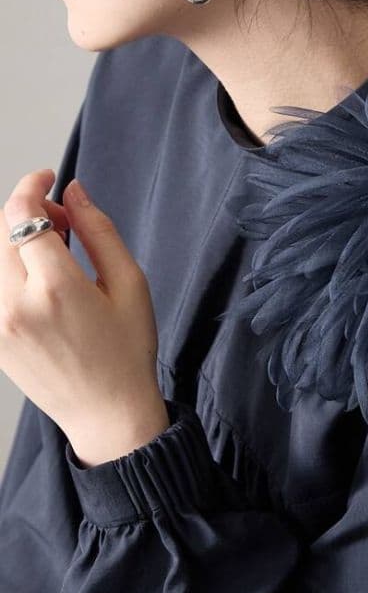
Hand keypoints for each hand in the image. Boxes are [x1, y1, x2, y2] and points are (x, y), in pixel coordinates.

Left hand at [0, 169, 168, 466]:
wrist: (108, 413)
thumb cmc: (128, 350)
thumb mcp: (130, 285)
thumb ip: (100, 232)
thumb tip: (76, 192)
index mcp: (57, 288)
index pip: (23, 217)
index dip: (32, 187)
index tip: (48, 178)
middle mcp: (15, 304)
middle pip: (1, 233)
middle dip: (27, 211)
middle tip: (64, 219)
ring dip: (17, 240)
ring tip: (55, 252)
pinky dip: (11, 269)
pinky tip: (41, 280)